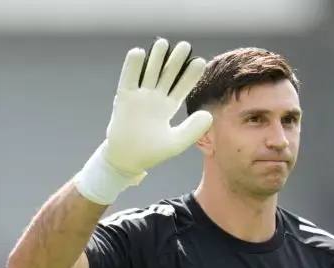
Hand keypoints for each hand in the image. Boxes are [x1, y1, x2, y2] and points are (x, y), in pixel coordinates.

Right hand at [104, 39, 213, 175]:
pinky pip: (128, 79)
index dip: (190, 75)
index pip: (181, 87)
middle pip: (167, 75)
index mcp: (168, 108)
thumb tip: (209, 115)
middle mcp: (154, 99)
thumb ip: (193, 130)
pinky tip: (139, 53)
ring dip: (155, 58)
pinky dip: (132, 66)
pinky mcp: (124, 98)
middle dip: (175, 61)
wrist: (127, 159)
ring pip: (149, 73)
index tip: (200, 61)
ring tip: (163, 43)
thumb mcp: (176, 143)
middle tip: (184, 45)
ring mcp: (139, 97)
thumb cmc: (151, 152)